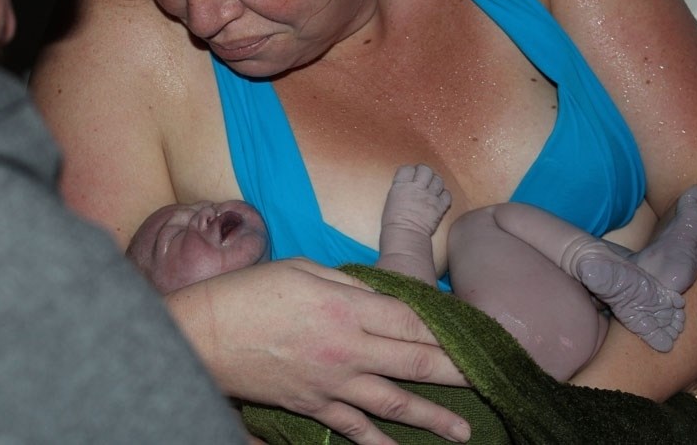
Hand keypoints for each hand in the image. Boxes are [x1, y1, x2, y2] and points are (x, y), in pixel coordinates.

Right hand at [165, 259, 470, 443]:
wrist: (204, 335)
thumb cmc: (250, 293)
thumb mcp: (303, 269)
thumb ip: (348, 285)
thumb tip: (380, 297)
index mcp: (346, 307)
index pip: (412, 320)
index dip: (448, 328)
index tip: (476, 334)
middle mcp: (347, 348)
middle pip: (415, 362)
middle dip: (457, 372)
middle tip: (492, 380)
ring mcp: (332, 382)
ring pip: (394, 403)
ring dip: (433, 417)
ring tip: (465, 431)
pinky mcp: (313, 405)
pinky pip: (353, 427)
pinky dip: (377, 442)